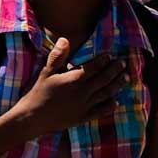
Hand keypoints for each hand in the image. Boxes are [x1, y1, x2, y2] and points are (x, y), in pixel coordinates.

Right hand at [8, 39, 124, 136]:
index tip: (110, 55)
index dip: (104, 60)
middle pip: (104, 79)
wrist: (33, 117)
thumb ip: (57, 56)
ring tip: (125, 78)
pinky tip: (115, 101)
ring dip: (117, 84)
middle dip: (115, 70)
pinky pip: (101, 110)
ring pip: (107, 93)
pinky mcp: (84, 116)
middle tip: (122, 64)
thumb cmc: (38, 93)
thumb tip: (65, 40)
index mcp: (74, 79)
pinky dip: (110, 105)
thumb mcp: (45, 72)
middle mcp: (83, 92)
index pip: (95, 67)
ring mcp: (85, 105)